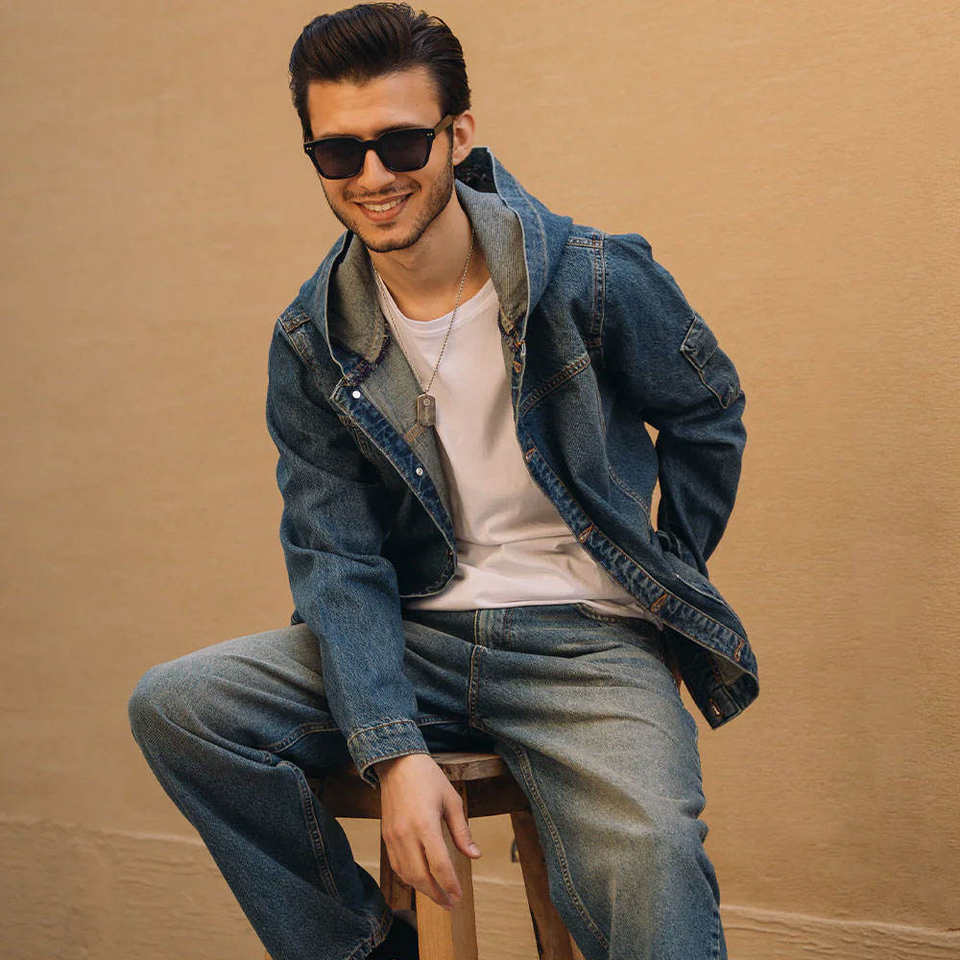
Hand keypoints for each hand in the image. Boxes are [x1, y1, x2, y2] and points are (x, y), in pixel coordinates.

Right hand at [374, 753, 481, 909]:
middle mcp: (406, 834)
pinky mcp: (386, 836)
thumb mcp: (452, 800)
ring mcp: (393, 837)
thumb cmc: (428, 778)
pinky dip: (408, 877)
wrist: (398, 764)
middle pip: (421, 876)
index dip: (450, 884)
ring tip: (438, 895)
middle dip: (436, 894)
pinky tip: (420, 879)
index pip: (439, 865)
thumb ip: (462, 831)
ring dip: (422, 889)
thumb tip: (475, 855)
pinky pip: (396, 865)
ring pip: (406, 875)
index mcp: (425, 825)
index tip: (459, 896)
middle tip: (450, 903)